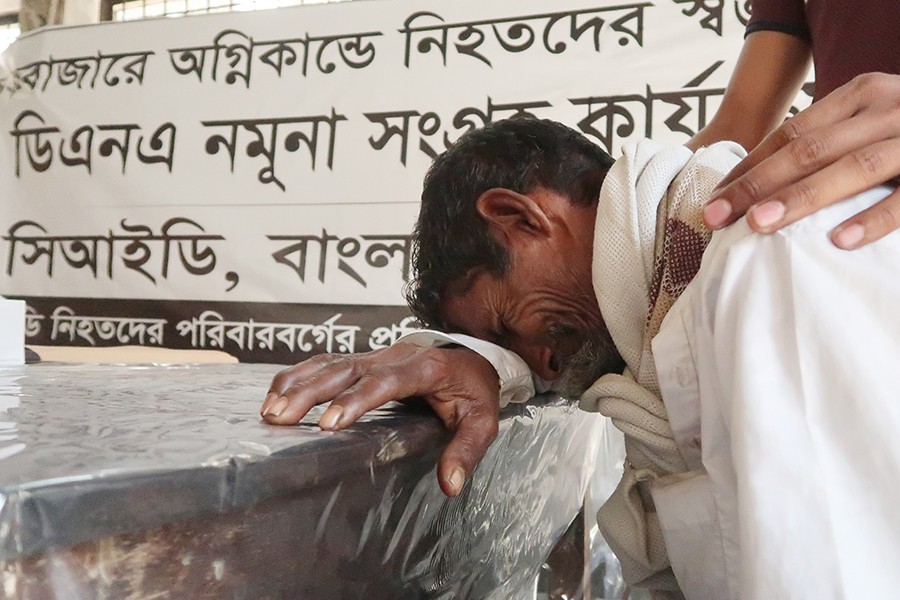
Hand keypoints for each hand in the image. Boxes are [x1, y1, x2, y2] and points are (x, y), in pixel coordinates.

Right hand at [260, 343, 500, 496]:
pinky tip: (276, 394)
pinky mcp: (363, 360)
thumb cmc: (475, 388)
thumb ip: (466, 449)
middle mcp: (393, 356)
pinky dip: (298, 375)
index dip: (355, 400)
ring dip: (297, 383)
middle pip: (345, 369)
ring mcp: (375, 355)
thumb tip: (450, 485)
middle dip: (309, 393)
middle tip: (279, 418)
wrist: (472, 353)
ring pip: (329, 363)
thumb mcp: (482, 419)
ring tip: (269, 411)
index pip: (384, 382)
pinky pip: (325, 362)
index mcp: (423, 369)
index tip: (329, 422)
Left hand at [703, 72, 899, 248]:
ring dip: (802, 198)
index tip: (715, 198)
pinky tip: (839, 240)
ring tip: (760, 225)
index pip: (791, 133)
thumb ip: (828, 141)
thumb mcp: (870, 122)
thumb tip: (758, 183)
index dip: (750, 167)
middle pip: (809, 149)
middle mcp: (886, 109)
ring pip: (852, 168)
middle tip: (718, 215)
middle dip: (758, 184)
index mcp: (861, 95)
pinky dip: (873, 217)